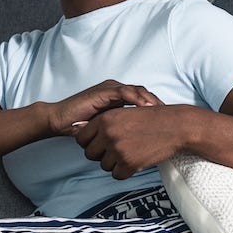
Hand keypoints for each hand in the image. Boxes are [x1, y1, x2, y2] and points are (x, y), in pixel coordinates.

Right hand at [44, 80, 161, 134]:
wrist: (61, 121)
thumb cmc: (81, 127)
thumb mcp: (108, 130)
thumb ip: (122, 130)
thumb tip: (141, 143)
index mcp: (118, 99)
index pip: (143, 100)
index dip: (157, 109)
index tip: (170, 121)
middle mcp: (116, 91)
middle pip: (144, 94)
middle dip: (158, 104)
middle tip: (172, 115)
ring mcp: (109, 89)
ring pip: (137, 90)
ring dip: (150, 100)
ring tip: (161, 111)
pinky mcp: (103, 91)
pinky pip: (124, 92)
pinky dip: (136, 99)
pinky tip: (145, 108)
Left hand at [71, 103, 200, 179]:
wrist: (176, 127)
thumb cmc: (151, 119)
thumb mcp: (124, 113)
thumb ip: (104, 122)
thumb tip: (79, 129)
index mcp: (105, 119)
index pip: (81, 138)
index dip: (89, 143)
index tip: (99, 144)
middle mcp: (108, 134)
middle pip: (89, 154)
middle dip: (100, 155)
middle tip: (115, 151)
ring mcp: (118, 149)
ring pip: (104, 166)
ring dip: (115, 163)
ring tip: (130, 153)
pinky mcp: (129, 163)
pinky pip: (117, 175)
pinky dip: (125, 171)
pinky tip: (136, 161)